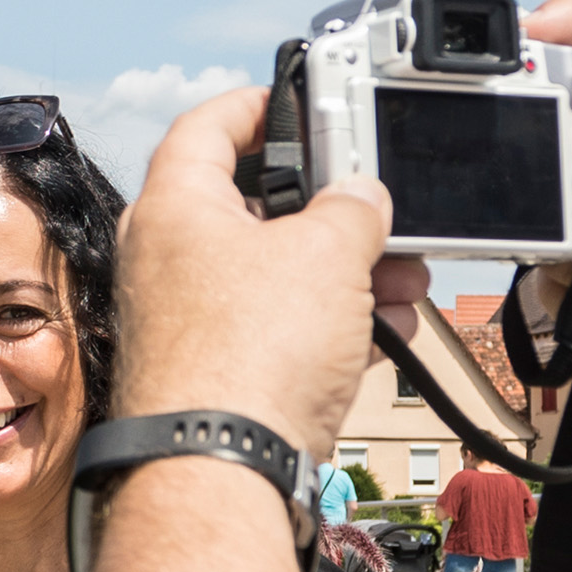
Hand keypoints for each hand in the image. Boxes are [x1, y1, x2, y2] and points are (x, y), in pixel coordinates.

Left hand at [115, 88, 390, 448]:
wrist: (222, 471)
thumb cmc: (249, 356)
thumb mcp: (329, 251)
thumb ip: (354, 206)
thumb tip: (361, 198)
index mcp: (175, 207)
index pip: (208, 125)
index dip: (258, 104)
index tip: (297, 100)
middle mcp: (168, 260)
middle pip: (256, 206)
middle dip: (332, 210)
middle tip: (378, 208)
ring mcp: (188, 321)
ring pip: (276, 274)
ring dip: (347, 272)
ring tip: (404, 280)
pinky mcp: (215, 374)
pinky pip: (279, 330)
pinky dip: (331, 324)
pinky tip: (384, 332)